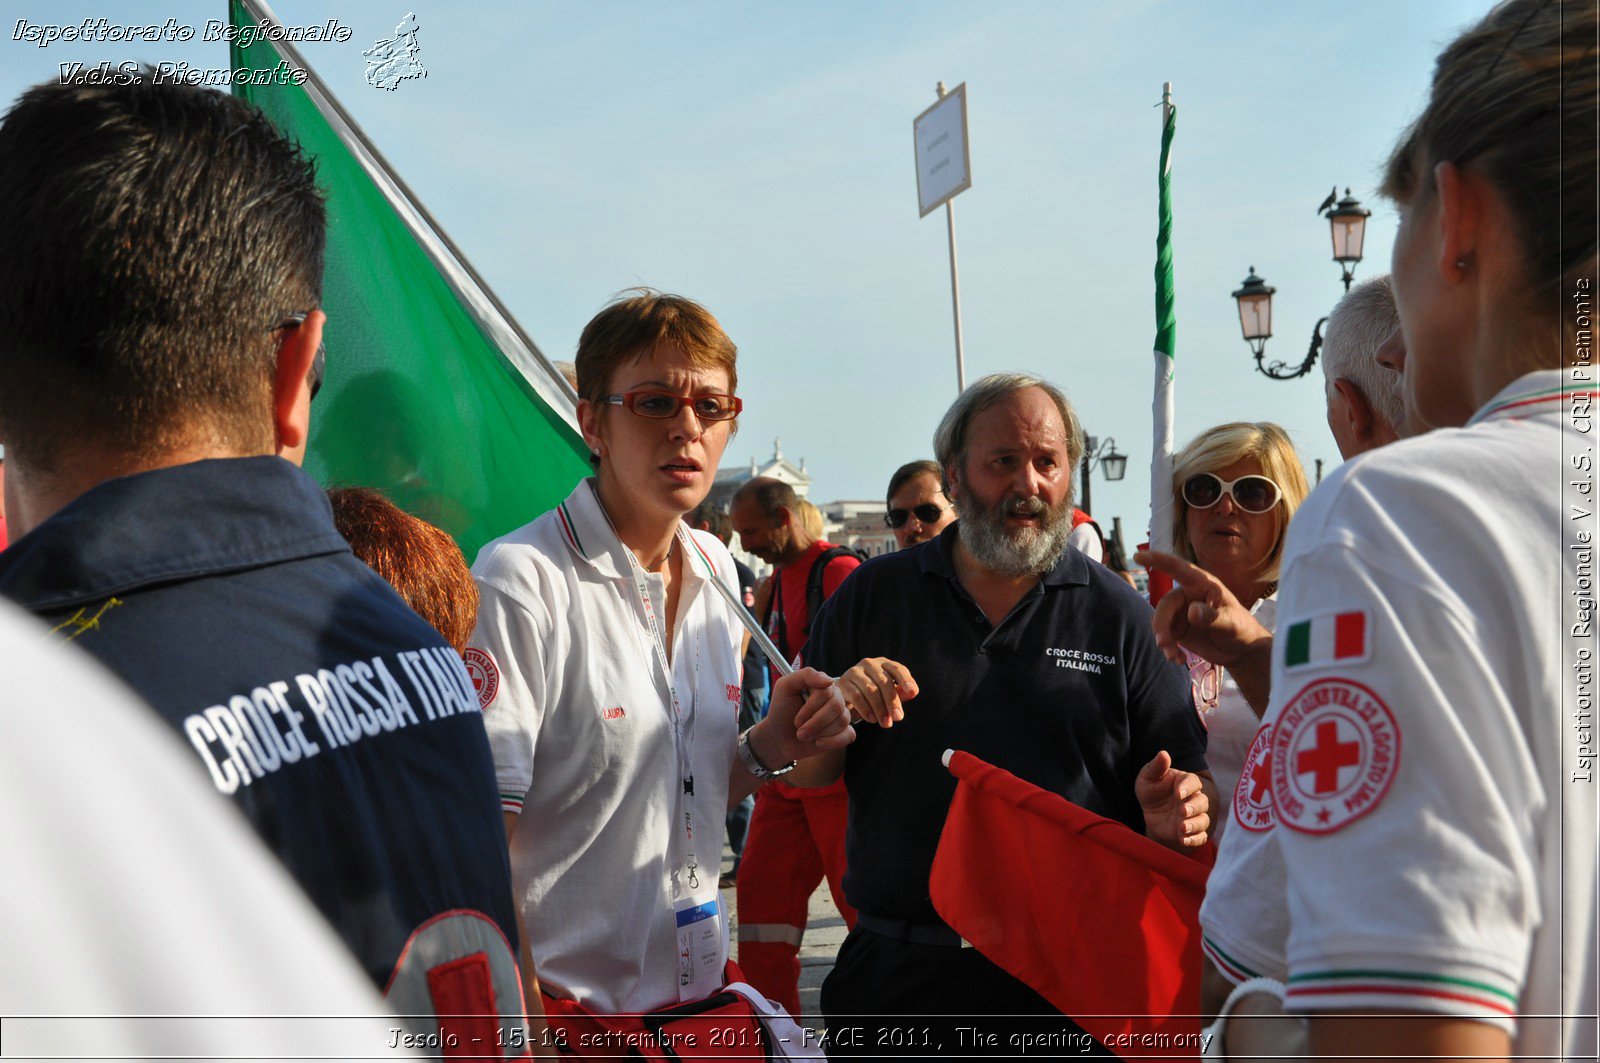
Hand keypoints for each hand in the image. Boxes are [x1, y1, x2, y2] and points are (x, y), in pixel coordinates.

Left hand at [757, 667, 856, 764]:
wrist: (779, 738)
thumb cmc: (781, 711)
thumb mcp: (785, 687)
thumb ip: (806, 675)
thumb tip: (829, 680)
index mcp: (823, 686)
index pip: (827, 691)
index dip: (811, 707)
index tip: (796, 719)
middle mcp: (834, 699)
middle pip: (837, 706)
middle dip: (815, 722)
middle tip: (799, 730)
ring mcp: (840, 716)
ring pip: (842, 721)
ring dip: (819, 732)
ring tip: (805, 736)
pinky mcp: (843, 733)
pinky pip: (849, 735)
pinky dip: (832, 741)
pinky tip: (818, 743)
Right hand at [834, 657, 916, 726]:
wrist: (847, 697)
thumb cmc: (874, 695)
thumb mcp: (889, 694)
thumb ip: (901, 693)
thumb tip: (913, 692)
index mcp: (884, 664)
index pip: (898, 669)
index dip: (906, 680)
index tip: (912, 692)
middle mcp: (870, 664)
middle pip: (884, 682)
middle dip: (892, 702)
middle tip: (897, 718)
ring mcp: (855, 671)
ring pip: (871, 689)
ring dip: (879, 709)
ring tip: (885, 723)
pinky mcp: (843, 682)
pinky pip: (857, 696)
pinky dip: (866, 709)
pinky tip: (871, 719)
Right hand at [1135, 549, 1272, 668]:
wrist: (1241, 651)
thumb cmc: (1241, 629)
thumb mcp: (1230, 623)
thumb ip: (1212, 616)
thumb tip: (1191, 611)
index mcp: (1202, 584)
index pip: (1177, 568)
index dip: (1157, 560)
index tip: (1137, 555)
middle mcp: (1188, 595)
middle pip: (1165, 604)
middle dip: (1161, 624)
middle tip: (1164, 643)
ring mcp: (1181, 612)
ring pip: (1160, 621)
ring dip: (1163, 639)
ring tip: (1174, 656)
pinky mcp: (1178, 628)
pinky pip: (1164, 635)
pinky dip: (1168, 648)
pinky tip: (1179, 659)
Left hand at [1136, 750, 1208, 850]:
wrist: (1151, 812)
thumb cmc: (1151, 790)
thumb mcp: (1148, 777)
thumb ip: (1156, 767)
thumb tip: (1164, 753)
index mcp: (1185, 782)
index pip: (1193, 782)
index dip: (1188, 787)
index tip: (1178, 793)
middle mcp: (1193, 799)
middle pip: (1202, 802)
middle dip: (1193, 807)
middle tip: (1182, 811)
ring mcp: (1195, 816)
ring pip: (1203, 820)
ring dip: (1194, 824)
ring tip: (1182, 827)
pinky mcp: (1193, 831)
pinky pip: (1200, 837)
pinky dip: (1194, 839)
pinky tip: (1183, 840)